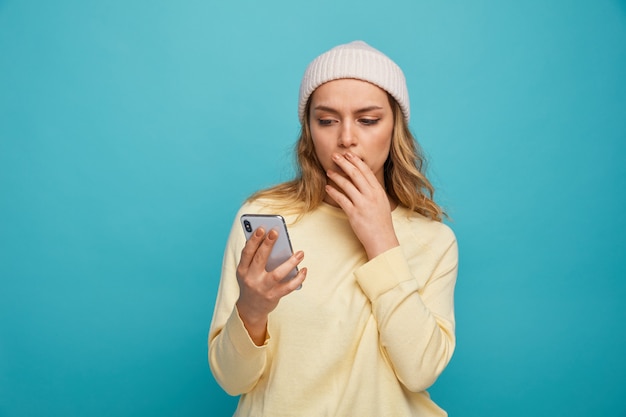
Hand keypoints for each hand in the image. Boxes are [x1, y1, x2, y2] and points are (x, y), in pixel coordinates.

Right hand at [235, 227, 306, 344]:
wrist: (250, 309)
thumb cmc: (251, 283)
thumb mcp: (247, 271)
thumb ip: (255, 258)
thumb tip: (271, 240)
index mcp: (242, 270)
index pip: (247, 252)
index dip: (254, 240)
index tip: (261, 228)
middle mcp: (251, 279)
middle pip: (260, 259)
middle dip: (268, 244)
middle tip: (276, 232)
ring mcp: (262, 288)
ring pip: (277, 274)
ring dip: (290, 262)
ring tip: (300, 253)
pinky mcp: (273, 296)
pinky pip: (288, 287)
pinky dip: (298, 278)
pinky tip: (304, 269)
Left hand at [325, 152, 399, 258]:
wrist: (382, 239)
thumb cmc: (381, 222)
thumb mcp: (381, 202)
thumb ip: (373, 190)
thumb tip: (364, 180)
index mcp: (378, 191)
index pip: (366, 171)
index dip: (356, 161)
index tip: (348, 154)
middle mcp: (371, 195)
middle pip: (356, 174)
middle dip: (344, 163)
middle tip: (335, 156)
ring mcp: (363, 204)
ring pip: (347, 185)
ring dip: (336, 176)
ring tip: (329, 171)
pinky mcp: (354, 214)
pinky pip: (341, 199)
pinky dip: (334, 192)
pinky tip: (328, 188)